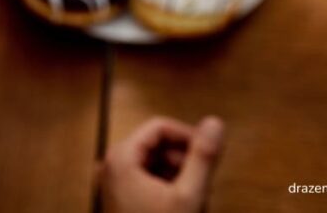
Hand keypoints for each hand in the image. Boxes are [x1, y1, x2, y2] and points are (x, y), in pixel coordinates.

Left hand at [101, 116, 224, 212]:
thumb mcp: (189, 195)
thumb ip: (203, 157)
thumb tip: (216, 122)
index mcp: (121, 158)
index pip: (159, 127)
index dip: (188, 136)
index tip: (210, 154)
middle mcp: (110, 167)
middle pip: (154, 145)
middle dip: (183, 160)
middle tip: (203, 181)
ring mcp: (112, 185)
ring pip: (152, 165)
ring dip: (176, 175)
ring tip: (194, 198)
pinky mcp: (118, 202)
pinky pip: (145, 183)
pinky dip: (165, 189)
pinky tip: (180, 207)